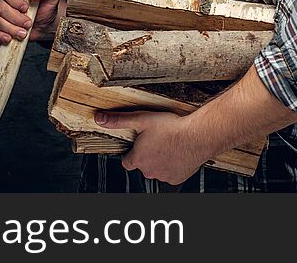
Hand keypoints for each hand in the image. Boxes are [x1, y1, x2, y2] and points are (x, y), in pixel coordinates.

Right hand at [0, 0, 61, 44]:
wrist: (46, 23)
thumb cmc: (47, 6)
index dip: (14, 0)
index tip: (26, 8)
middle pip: (0, 8)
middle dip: (15, 18)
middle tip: (29, 23)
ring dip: (11, 29)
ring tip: (24, 33)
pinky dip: (1, 36)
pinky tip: (10, 39)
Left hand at [94, 110, 210, 184]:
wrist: (198, 136)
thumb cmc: (171, 127)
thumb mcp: (141, 119)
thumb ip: (119, 120)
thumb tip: (99, 118)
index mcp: (138, 159)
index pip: (127, 161)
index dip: (132, 152)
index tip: (139, 144)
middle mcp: (148, 171)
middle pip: (142, 165)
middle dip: (147, 155)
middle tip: (157, 140)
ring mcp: (163, 176)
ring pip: (157, 170)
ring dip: (160, 161)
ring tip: (169, 145)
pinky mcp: (176, 178)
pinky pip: (170, 174)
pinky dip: (173, 166)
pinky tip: (177, 153)